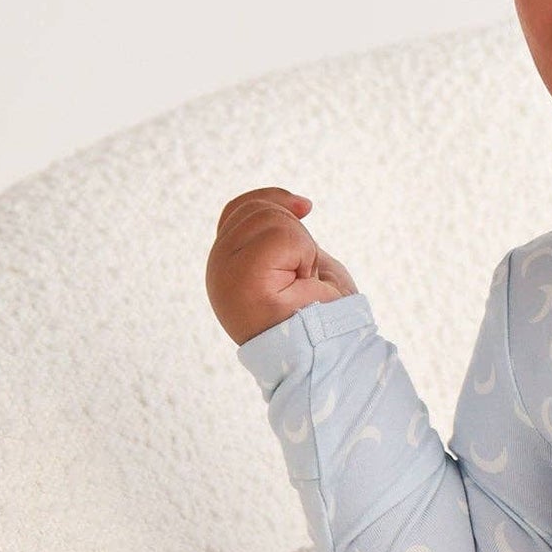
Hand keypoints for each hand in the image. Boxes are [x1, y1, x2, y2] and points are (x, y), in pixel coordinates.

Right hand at [206, 186, 359, 344]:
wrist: (332, 353)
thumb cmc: (323, 314)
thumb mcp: (303, 263)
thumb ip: (285, 237)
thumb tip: (296, 204)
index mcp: (229, 266)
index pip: (239, 210)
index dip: (273, 198)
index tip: (306, 207)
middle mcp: (218, 270)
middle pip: (256, 209)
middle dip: (296, 232)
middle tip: (305, 274)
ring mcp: (225, 274)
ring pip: (270, 218)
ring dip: (303, 249)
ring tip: (302, 283)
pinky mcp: (240, 279)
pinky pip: (282, 236)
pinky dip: (305, 257)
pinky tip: (303, 284)